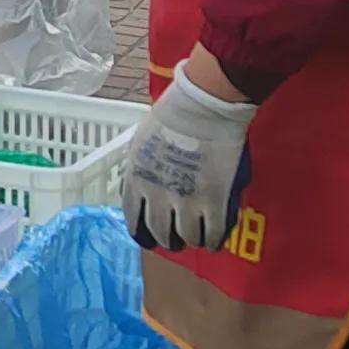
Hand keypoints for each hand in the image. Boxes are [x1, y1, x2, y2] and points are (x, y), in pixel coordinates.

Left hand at [121, 72, 254, 252]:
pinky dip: (214, 239)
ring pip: (187, 237)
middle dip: (168, 239)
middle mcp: (156, 196)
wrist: (201, 108)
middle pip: (159, 232)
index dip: (142, 230)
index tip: (148, 234)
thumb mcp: (142, 142)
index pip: (132, 217)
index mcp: (136, 179)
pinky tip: (215, 239)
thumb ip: (141, 166)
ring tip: (198, 239)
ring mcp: (185, 201)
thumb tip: (145, 181)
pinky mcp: (213, 201)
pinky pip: (213, 232)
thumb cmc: (171, 115)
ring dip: (192, 240)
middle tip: (175, 240)